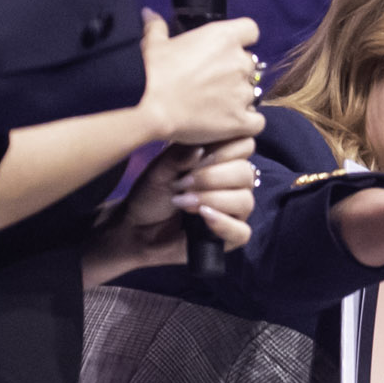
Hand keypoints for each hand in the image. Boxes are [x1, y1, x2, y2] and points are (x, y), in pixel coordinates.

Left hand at [120, 137, 255, 258]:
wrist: (136, 229)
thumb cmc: (150, 194)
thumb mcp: (159, 170)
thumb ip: (180, 156)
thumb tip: (201, 149)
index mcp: (221, 160)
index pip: (245, 145)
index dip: (227, 149)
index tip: (200, 155)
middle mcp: (232, 184)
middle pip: (246, 173)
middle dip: (213, 177)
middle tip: (184, 183)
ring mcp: (233, 211)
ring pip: (245, 201)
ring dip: (214, 199)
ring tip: (184, 202)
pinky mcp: (229, 237)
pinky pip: (242, 232)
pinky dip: (225, 224)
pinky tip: (204, 217)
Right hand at [133, 10, 263, 144]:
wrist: (150, 107)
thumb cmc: (152, 72)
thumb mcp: (154, 43)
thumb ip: (157, 27)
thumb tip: (149, 13)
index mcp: (224, 37)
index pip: (250, 30)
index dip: (242, 40)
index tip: (227, 50)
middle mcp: (239, 62)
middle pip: (250, 64)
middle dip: (236, 72)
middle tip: (213, 82)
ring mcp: (242, 92)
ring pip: (252, 93)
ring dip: (239, 98)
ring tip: (216, 106)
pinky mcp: (240, 120)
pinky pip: (257, 122)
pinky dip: (247, 123)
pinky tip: (230, 124)